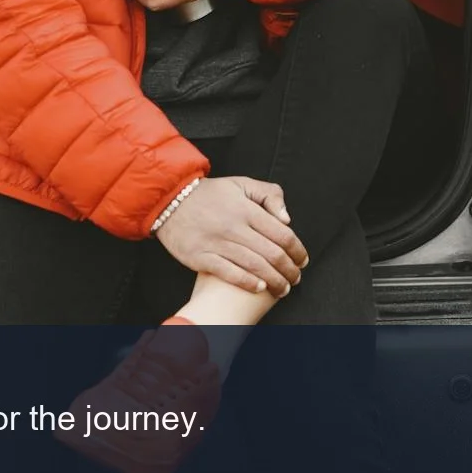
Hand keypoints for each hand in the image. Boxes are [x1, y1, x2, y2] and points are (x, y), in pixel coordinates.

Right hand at [154, 176, 307, 296]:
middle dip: (289, 270)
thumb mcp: (241, 184)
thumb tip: (286, 218)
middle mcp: (233, 227)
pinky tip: (259, 287)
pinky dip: (247, 282)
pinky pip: (229, 273)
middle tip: (295, 278)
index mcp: (246, 210)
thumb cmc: (208, 195)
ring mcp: (217, 243)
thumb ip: (269, 194)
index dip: (297, 250)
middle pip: (272, 254)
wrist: (169, 200)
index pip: (282, 234)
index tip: (302, 259)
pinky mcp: (201, 257)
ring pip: (255, 266)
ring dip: (274, 281)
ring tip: (282, 288)